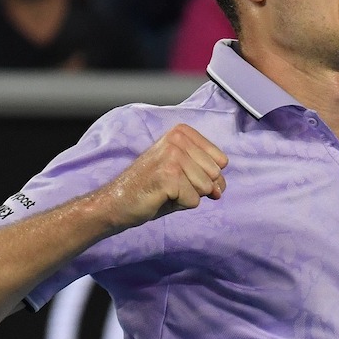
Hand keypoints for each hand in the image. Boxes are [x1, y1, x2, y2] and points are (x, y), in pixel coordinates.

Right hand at [94, 124, 227, 230]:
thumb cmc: (151, 188)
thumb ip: (208, 176)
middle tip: (172, 185)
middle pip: (215, 174)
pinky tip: (161, 197)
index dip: (206, 176)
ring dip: (187, 196)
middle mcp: (178, 139)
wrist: (116, 202)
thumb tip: (220, 189)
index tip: (182, 176)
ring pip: (206, 188)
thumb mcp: (184, 174)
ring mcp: (172, 156)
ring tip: (165, 190)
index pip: (221, 161)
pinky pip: (194, 200)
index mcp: (182, 132)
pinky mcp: (168, 176)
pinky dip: (180, 205)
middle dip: (198, 188)